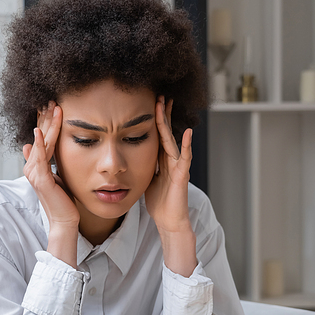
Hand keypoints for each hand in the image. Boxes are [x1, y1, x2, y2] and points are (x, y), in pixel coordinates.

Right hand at [22, 101, 79, 231]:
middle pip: (39, 137)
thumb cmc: (63, 198)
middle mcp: (32, 167)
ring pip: (41, 143)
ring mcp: (35, 173)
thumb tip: (31, 145)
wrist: (64, 219)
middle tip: (50, 98)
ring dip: (45, 124)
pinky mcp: (41, 180)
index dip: (44, 121)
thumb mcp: (55, 174)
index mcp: (36, 165)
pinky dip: (40, 144)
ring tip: (50, 107)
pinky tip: (40, 131)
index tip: (50, 104)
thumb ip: (46, 160)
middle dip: (44, 117)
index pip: (40, 138)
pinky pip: (40, 158)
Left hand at [144, 97, 192, 234]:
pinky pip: (184, 158)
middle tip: (159, 93)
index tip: (149, 101)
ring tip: (167, 104)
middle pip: (165, 132)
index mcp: (160, 159)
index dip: (154, 119)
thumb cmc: (158, 202)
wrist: (169, 221)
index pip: (156, 134)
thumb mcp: (145, 178)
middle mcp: (170, 159)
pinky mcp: (181, 176)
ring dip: (169, 122)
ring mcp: (177, 166)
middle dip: (162, 113)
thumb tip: (126, 156)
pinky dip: (186, 145)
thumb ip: (141, 165)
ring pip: (172, 140)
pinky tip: (188, 132)